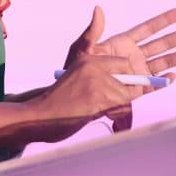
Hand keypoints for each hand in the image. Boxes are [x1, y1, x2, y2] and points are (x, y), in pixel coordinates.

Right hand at [25, 53, 144, 142]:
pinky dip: (116, 115)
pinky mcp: (97, 97)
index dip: (128, 79)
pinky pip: (121, 107)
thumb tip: (134, 88)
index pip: (123, 63)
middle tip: (113, 105)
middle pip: (129, 79)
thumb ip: (102, 80)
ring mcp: (95, 81)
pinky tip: (99, 115)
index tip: (123, 90)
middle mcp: (94, 66)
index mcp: (89, 60)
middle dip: (126, 95)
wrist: (41, 115)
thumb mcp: (79, 80)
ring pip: (126, 96)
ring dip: (119, 107)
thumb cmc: (60, 102)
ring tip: (101, 111)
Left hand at [63, 6, 175, 130]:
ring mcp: (137, 73)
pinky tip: (174, 76)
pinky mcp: (136, 90)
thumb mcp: (82, 48)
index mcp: (123, 43)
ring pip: (164, 62)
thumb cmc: (74, 70)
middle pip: (163, 44)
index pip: (149, 29)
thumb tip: (98, 9)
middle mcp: (134, 56)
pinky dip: (164, 81)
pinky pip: (154, 84)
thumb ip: (93, 31)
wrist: (73, 95)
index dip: (166, 20)